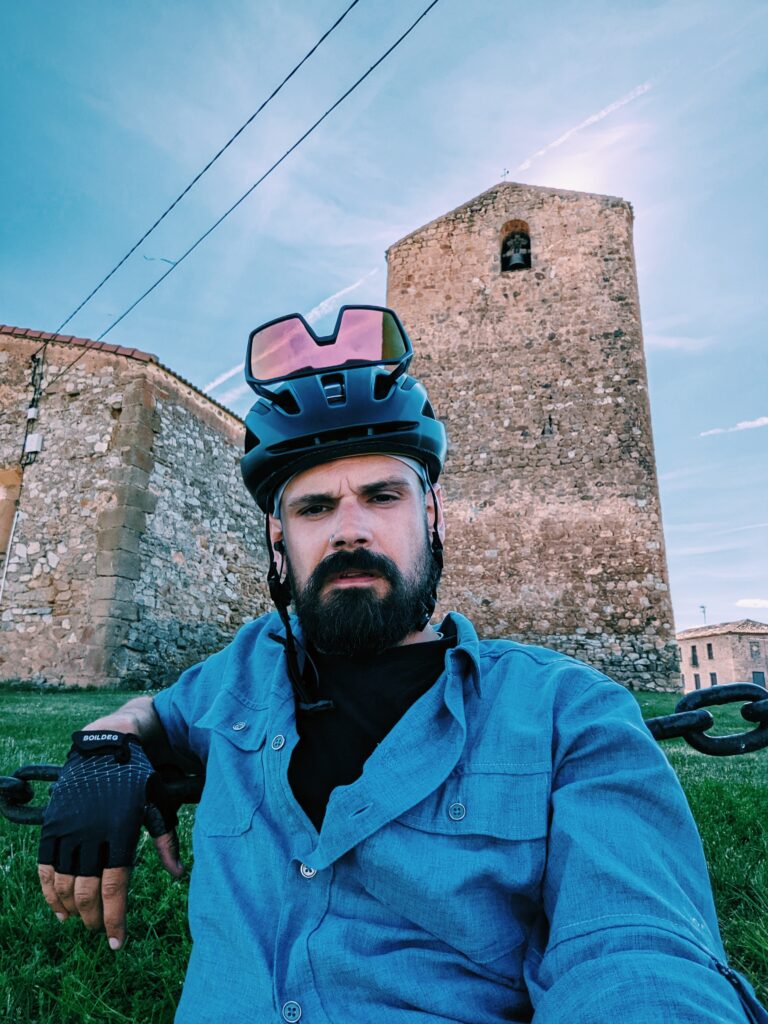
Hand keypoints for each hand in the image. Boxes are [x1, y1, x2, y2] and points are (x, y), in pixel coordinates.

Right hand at [37, 728, 183, 949]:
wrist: (104, 746)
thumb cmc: (137, 777)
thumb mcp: (157, 803)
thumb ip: (166, 842)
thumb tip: (178, 876)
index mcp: (121, 831)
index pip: (114, 887)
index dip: (115, 919)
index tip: (117, 942)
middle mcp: (92, 833)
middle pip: (87, 892)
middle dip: (93, 919)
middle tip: (100, 930)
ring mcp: (69, 829)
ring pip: (64, 883)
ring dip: (70, 909)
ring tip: (79, 921)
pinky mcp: (53, 825)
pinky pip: (45, 866)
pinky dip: (49, 891)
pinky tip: (57, 906)